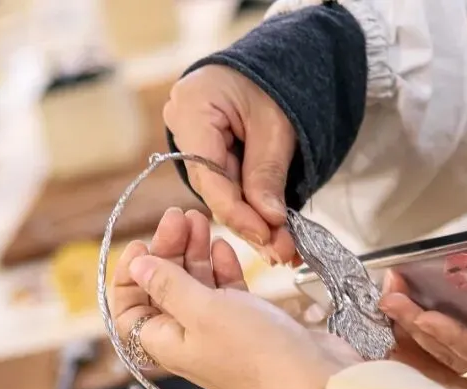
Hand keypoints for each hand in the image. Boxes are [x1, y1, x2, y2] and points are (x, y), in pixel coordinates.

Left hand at [110, 208, 356, 388]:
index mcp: (164, 344)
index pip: (128, 309)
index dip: (130, 276)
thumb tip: (137, 266)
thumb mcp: (203, 310)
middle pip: (163, 289)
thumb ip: (168, 285)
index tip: (141, 244)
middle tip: (180, 216)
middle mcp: (187, 340)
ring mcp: (219, 332)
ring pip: (196, 286)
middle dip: (167, 252)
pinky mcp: (249, 325)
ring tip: (201, 220)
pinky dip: (221, 268)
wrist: (315, 381)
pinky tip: (222, 246)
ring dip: (195, 253)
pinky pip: (225, 291)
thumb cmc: (256, 350)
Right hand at [164, 65, 298, 265]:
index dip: (238, 211)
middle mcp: (182, 126)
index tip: (267, 235)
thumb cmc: (276, 78)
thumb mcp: (277, 125)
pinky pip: (226, 184)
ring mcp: (191, 141)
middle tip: (281, 251)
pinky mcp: (206, 153)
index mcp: (192, 108)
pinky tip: (273, 231)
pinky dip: (251, 206)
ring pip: (221, 192)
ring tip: (283, 247)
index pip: (209, 175)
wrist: (277, 58)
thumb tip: (269, 221)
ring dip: (253, 220)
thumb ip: (268, 174)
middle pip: (214, 189)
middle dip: (250, 222)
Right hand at [378, 272, 466, 388]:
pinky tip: (429, 318)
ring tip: (393, 300)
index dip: (395, 336)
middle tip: (379, 296)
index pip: (423, 357)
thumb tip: (431, 289)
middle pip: (427, 355)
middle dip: (398, 325)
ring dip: (415, 325)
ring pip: (445, 352)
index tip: (373, 312)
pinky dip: (450, 335)